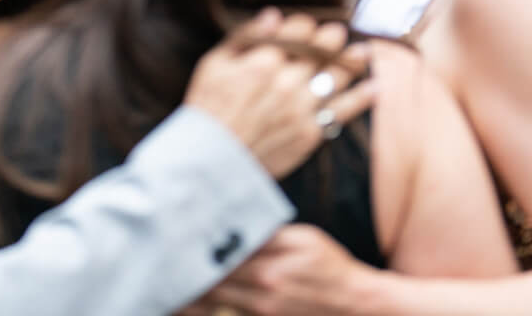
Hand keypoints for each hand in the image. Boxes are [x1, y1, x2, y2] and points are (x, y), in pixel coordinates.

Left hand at [181, 225, 368, 315]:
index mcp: (272, 268)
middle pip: (214, 279)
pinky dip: (216, 298)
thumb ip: (269, 235)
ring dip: (200, 283)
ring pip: (218, 297)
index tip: (184, 231)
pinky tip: (207, 286)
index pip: (224, 255)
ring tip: (184, 266)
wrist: (356, 304)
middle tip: (175, 247)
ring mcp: (263, 312)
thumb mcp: (305, 240)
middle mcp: (264, 293)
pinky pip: (232, 309)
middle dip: (193, 264)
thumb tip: (235, 224)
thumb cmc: (331, 266)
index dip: (200, 244)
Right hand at [183, 11, 372, 179]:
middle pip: (320, 52)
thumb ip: (246, 37)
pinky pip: (341, 112)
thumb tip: (274, 15)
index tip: (306, 24)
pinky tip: (374, 88)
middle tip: (337, 32)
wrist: (210, 162)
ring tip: (363, 52)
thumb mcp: (214, 63)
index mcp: (263, 60)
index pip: (297, 32)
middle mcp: (287, 82)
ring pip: (337, 78)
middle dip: (331, 39)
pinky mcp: (309, 134)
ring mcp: (301, 108)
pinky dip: (361, 99)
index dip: (305, 25)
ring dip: (353, 62)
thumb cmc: (207, 109)